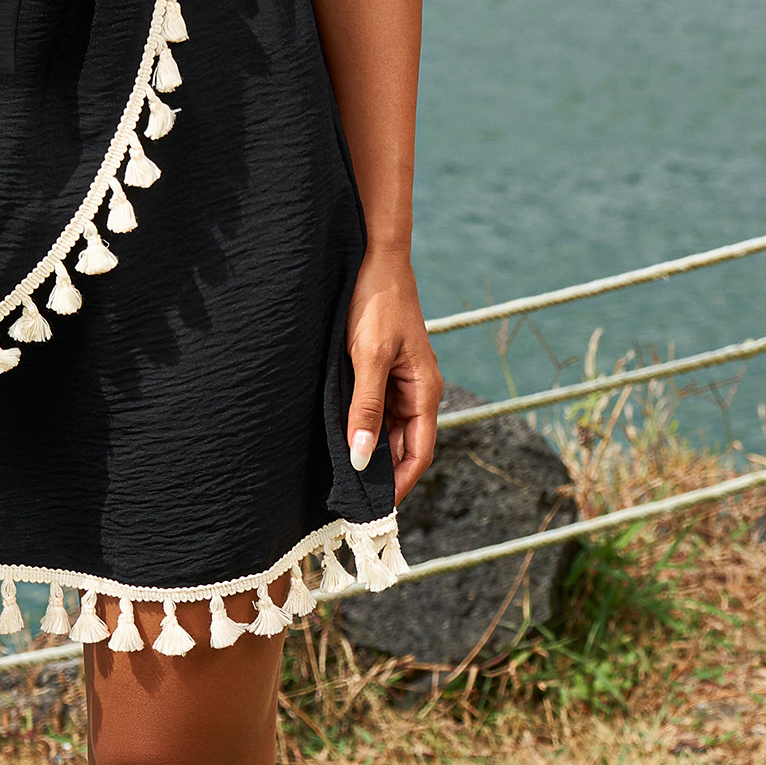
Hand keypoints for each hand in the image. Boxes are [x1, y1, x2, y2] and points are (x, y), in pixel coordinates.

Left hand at [345, 250, 441, 504]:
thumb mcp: (367, 357)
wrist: (373, 256)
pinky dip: (362, 424)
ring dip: (370, 449)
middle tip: (351, 498)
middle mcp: (417, 390)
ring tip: (342, 475)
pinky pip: (376, 406)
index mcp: (425, 391)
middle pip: (404, 444)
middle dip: (382, 472)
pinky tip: (340, 436)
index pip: (419, 453)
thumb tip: (362, 458)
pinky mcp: (382, 367)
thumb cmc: (375, 302)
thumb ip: (366, 408)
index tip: (375, 508)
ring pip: (388, 427)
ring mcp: (399, 379)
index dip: (400, 483)